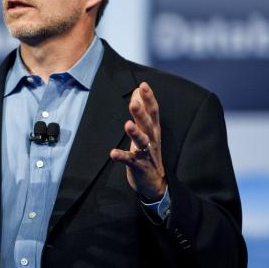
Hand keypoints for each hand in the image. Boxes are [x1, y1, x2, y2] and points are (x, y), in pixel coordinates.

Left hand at [109, 82, 166, 200]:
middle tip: (133, 103)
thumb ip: (143, 110)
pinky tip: (113, 153)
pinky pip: (130, 160)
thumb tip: (138, 89)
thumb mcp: (147, 130)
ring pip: (142, 142)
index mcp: (154, 130)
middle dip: (141, 113)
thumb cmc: (148, 151)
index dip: (149, 98)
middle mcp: (152, 140)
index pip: (153, 111)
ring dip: (135, 133)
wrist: (155, 182)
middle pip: (148, 124)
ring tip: (127, 125)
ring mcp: (146, 153)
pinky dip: (122, 156)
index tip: (143, 85)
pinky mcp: (139, 165)